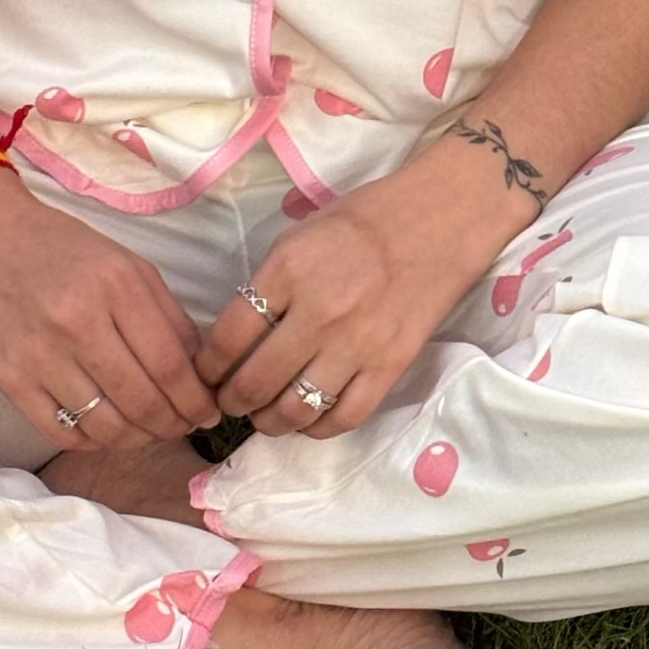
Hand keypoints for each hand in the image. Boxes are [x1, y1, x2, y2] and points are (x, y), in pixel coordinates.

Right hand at [0, 169, 219, 450]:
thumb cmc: (65, 251)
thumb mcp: (129, 266)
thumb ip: (169, 317)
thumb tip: (201, 375)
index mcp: (116, 287)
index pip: (170, 365)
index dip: (196, 400)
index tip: (208, 413)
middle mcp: (77, 322)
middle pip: (142, 401)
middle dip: (173, 425)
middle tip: (183, 427)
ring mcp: (39, 354)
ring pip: (105, 426)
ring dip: (137, 439)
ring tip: (148, 431)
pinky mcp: (9, 378)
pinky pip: (62, 432)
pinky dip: (93, 441)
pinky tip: (107, 429)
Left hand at [195, 166, 505, 439]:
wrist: (441, 220)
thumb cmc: (364, 221)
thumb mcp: (299, 236)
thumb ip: (267, 284)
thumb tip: (237, 336)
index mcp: (288, 271)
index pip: (228, 338)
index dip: (208, 367)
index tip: (207, 374)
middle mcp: (319, 313)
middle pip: (254, 382)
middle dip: (232, 402)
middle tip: (229, 403)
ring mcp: (357, 344)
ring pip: (295, 410)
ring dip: (270, 422)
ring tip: (265, 417)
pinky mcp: (390, 366)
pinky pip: (344, 417)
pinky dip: (318, 428)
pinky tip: (308, 420)